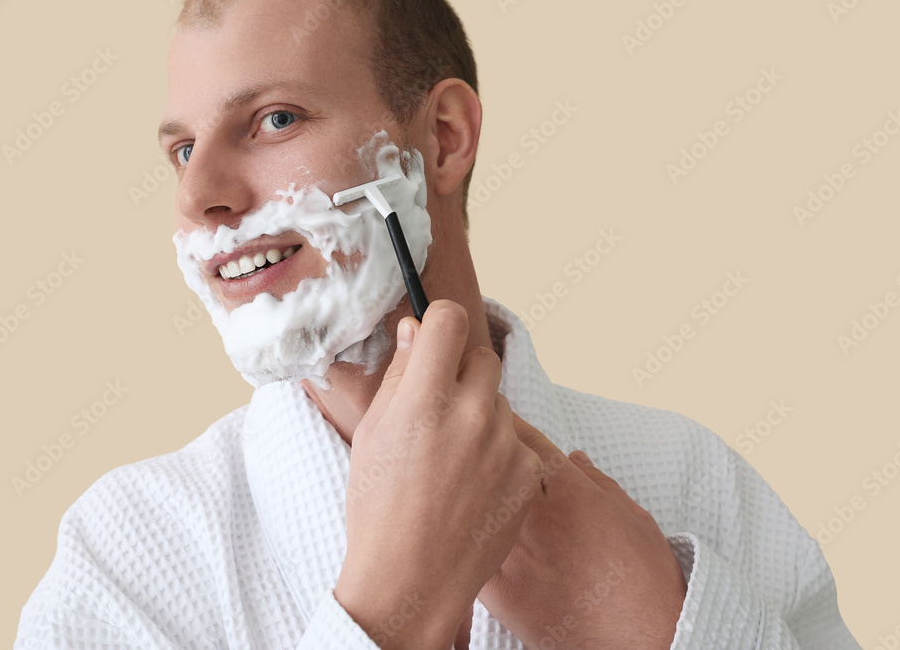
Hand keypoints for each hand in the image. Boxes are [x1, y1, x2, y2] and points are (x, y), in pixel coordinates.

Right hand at [334, 300, 543, 649]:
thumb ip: (398, 375)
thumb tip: (417, 330)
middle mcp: (469, 414)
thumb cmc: (378, 507)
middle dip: (461, 375)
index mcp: (422, 399)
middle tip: (438, 410)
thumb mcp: (372, 434)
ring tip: (452, 461)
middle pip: (482, 359)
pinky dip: (499, 454)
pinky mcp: (528, 471)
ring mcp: (504, 444)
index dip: (441, 322)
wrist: (412, 578)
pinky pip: (517, 441)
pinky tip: (473, 485)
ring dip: (480, 416)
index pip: (450, 320)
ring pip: (499, 403)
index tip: (436, 336)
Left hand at [478, 415, 687, 648]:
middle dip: (477, 451)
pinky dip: (460, 541)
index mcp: (568, 488)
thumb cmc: (646, 579)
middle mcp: (534, 514)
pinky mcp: (499, 592)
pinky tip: (456, 537)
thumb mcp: (633, 516)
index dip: (505, 423)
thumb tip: (573, 459)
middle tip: (465, 442)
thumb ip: (596, 483)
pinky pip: (466, 554)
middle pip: (489, 465)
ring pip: (471, 507)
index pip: (525, 438)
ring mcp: (512, 553)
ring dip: (463, 494)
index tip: (494, 415)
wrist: (642, 639)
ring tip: (453, 487)